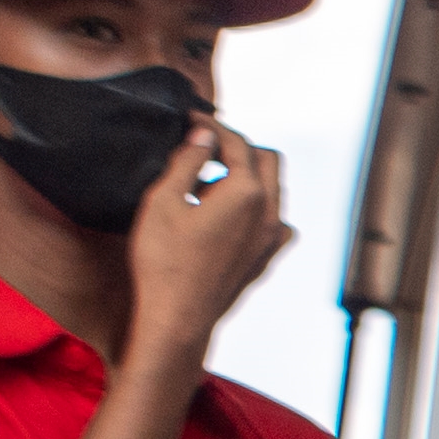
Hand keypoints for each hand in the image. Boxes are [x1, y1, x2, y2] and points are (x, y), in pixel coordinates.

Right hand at [124, 120, 290, 361]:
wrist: (177, 319)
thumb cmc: (164, 261)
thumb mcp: (163, 199)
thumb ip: (187, 160)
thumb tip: (204, 135)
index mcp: (247, 193)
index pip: (237, 142)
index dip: (212, 126)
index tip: (190, 120)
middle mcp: (270, 215)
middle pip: (267, 160)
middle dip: (238, 147)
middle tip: (204, 147)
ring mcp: (271, 240)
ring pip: (274, 191)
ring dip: (248, 177)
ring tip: (208, 183)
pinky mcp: (265, 260)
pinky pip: (275, 223)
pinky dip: (257, 210)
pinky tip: (229, 216)